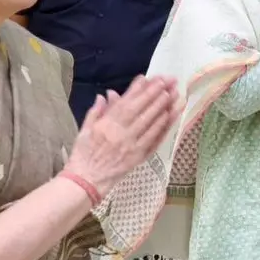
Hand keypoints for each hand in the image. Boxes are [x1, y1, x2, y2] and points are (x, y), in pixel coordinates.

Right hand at [65, 75, 179, 194]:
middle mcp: (121, 133)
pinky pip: (155, 139)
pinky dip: (164, 126)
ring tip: (175, 93)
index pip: (126, 103)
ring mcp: (132, 145)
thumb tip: (106, 95)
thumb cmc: (83, 154)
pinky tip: (172, 115)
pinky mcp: (140, 156)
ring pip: (151, 122)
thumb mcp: (84, 130)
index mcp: (106, 125)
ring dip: (164, 107)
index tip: (150, 78)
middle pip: (142, 110)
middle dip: (156, 93)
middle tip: (169, 81)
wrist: (86, 181)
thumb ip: (96, 111)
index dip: (139, 90)